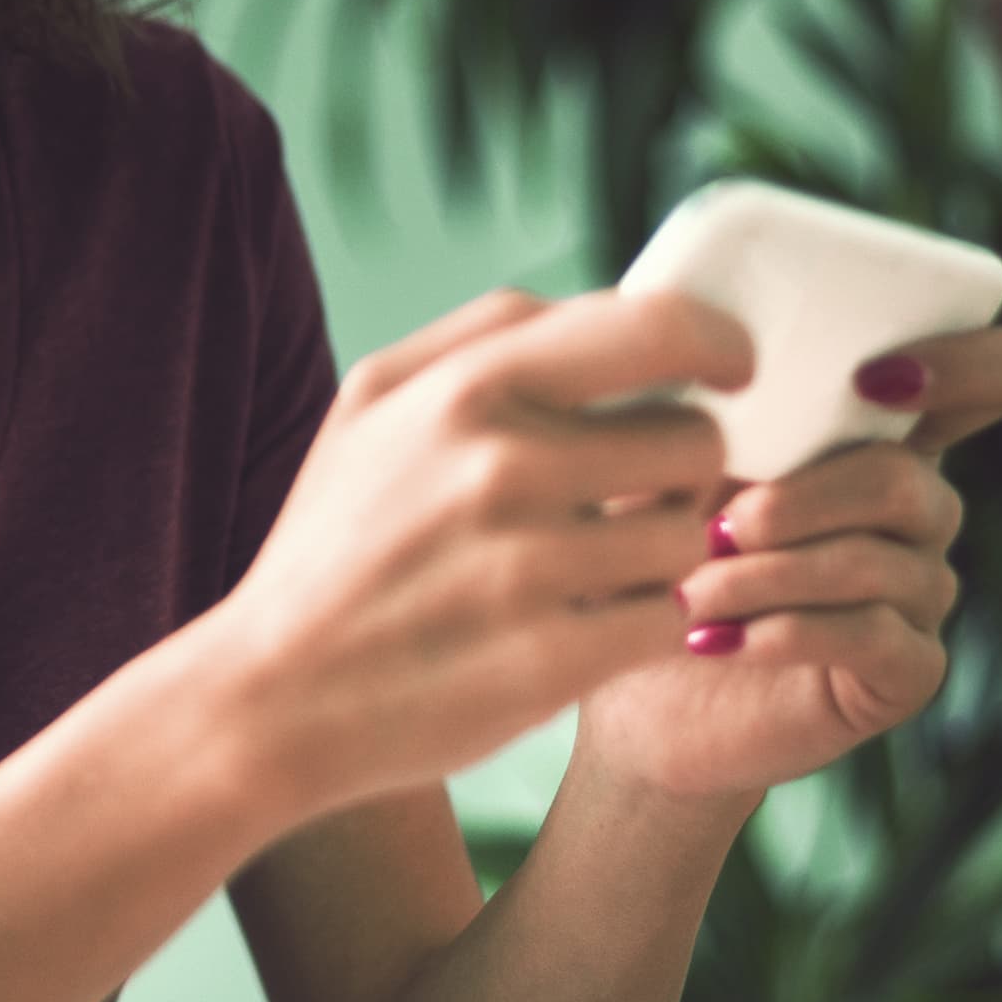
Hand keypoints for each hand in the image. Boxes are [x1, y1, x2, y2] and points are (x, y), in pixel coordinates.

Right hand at [187, 287, 746, 822]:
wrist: (271, 695)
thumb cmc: (334, 542)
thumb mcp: (370, 405)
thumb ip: (483, 336)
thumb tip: (606, 306)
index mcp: (466, 389)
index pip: (654, 327)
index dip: (716, 342)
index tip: (730, 370)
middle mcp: (502, 466)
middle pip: (695, 440)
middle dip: (680, 469)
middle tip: (635, 497)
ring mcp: (531, 568)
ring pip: (687, 537)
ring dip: (659, 557)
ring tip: (592, 572)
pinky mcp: (554, 662)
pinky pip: (667, 621)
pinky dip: (640, 627)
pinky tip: (582, 628)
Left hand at [566, 326, 1001, 801]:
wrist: (633, 688)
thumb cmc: (650, 558)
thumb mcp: (663, 471)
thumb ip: (701, 410)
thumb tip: (704, 363)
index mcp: (873, 437)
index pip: (990, 377)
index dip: (971, 362)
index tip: (875, 379)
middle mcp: (918, 510)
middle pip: (907, 482)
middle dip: (800, 502)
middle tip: (718, 530)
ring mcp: (922, 592)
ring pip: (876, 562)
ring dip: (768, 575)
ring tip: (688, 597)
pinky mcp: (909, 671)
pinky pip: (871, 635)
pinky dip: (785, 632)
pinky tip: (718, 640)